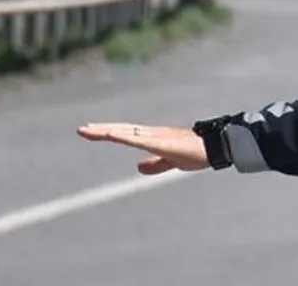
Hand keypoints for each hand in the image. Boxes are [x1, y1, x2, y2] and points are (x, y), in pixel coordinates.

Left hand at [77, 123, 210, 174]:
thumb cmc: (197, 152)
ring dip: (107, 131)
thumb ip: (155, 165)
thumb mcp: (171, 161)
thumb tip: (138, 168)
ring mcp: (156, 136)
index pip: (126, 134)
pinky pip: (139, 139)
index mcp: (153, 138)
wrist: (215, 147)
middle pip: (122, 130)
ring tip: (88, 130)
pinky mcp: (162, 142)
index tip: (90, 132)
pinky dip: (124, 137)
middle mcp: (152, 133)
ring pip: (126, 133)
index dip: (108, 132)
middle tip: (81, 130)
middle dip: (101, 130)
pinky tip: (112, 135)